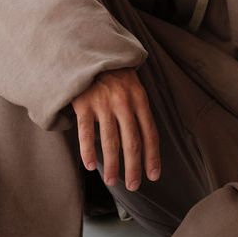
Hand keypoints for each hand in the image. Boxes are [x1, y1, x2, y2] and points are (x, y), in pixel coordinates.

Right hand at [71, 68, 160, 190]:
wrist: (88, 51)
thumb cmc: (112, 75)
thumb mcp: (133, 87)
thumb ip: (138, 110)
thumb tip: (144, 143)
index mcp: (139, 99)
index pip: (150, 133)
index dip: (152, 156)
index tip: (153, 176)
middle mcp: (124, 102)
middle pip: (132, 141)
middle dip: (134, 167)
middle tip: (133, 185)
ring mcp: (103, 103)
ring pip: (110, 141)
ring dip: (112, 165)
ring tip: (112, 181)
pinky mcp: (84, 103)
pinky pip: (86, 132)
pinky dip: (88, 151)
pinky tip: (90, 166)